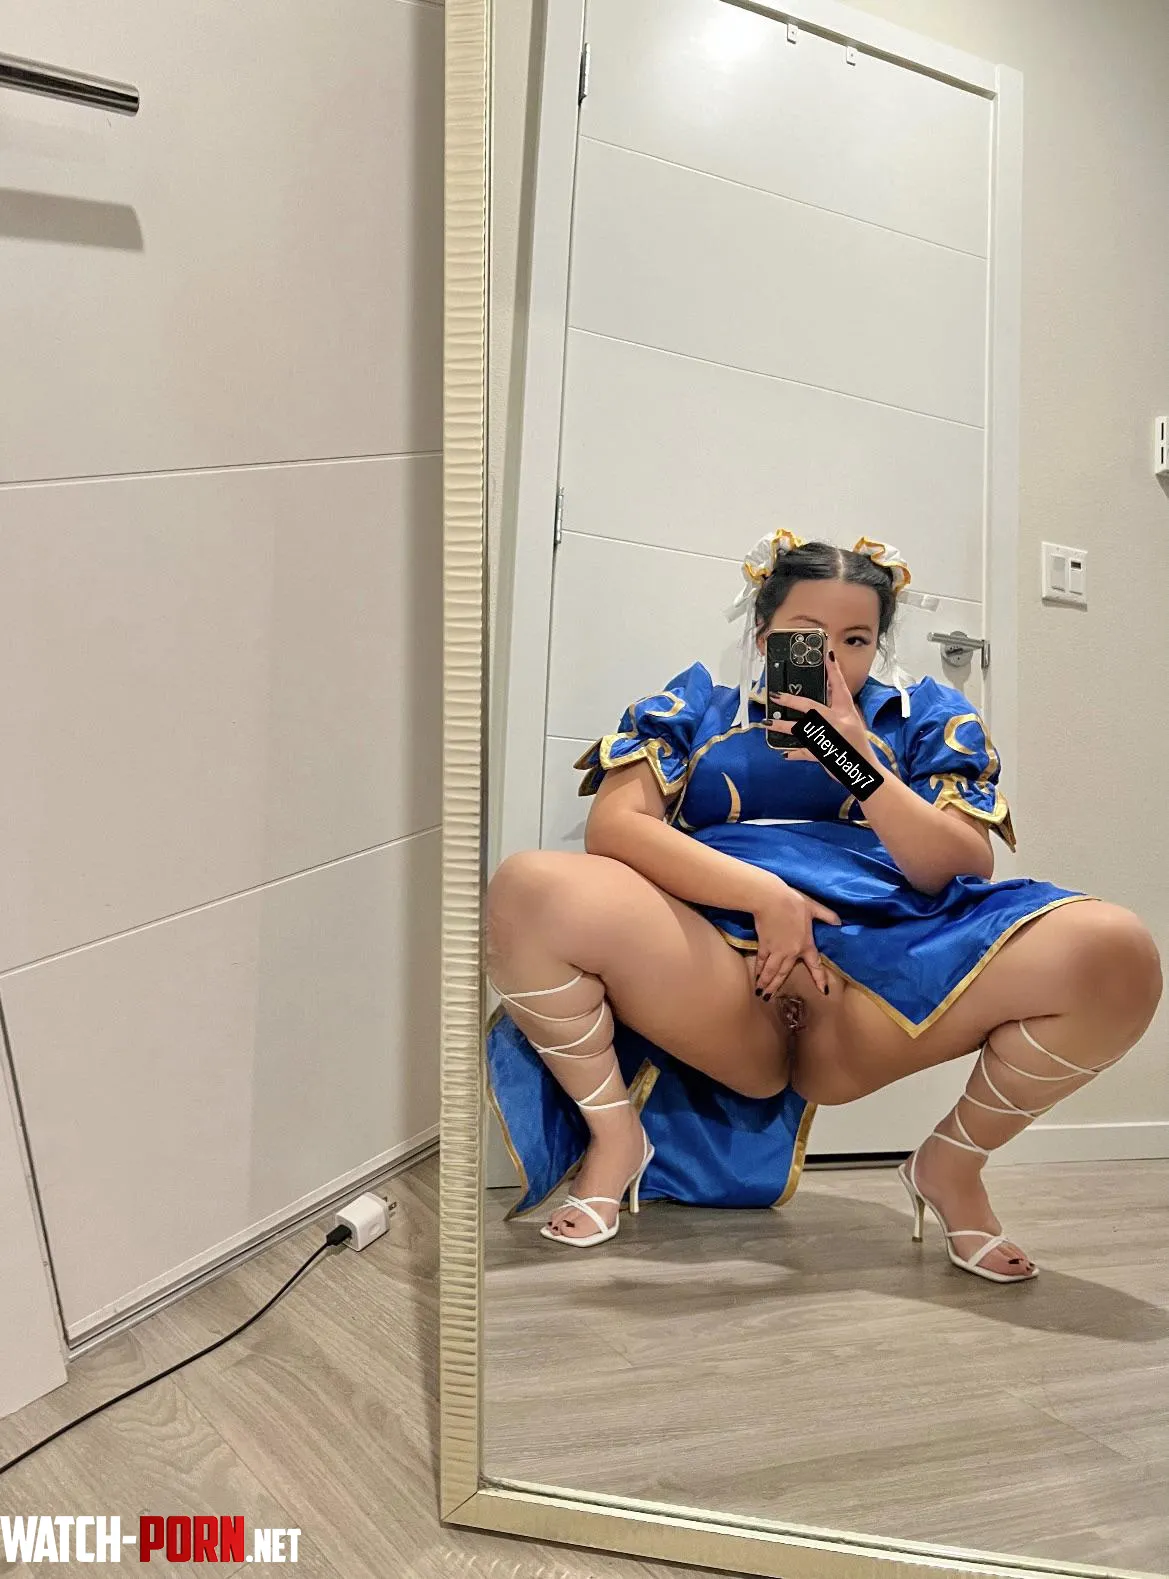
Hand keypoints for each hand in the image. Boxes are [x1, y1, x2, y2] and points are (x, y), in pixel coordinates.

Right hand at [751, 876, 840, 998]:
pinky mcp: (764, 945)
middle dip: (776, 986)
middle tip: (769, 997)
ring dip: (766, 983)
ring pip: (771, 971)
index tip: (824, 991)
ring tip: (761, 992)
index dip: (820, 979)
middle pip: (784, 973)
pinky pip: (762, 961)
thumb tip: (839, 922)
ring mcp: (777, 950)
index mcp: (806, 944)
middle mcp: (791, 952)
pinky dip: (759, 969)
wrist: (771, 900)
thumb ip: (827, 916)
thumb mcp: (813, 907)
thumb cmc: (793, 902)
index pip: (815, 965)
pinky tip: (756, 976)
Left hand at [767, 648, 875, 767]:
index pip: (840, 688)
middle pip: (811, 708)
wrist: (864, 771)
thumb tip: (816, 706)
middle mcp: (838, 723)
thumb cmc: (857, 747)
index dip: (834, 671)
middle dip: (792, 701)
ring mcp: (829, 738)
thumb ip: (837, 713)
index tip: (828, 655)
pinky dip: (794, 753)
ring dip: (782, 726)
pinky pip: (804, 752)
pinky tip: (784, 753)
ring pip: (800, 729)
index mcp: (847, 713)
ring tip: (768, 722)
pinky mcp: (823, 754)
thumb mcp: (852, 724)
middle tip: (776, 695)